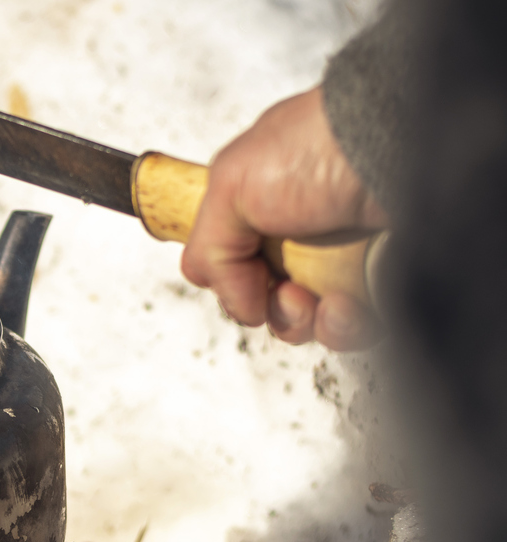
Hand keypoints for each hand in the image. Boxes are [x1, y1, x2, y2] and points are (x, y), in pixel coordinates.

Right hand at [181, 87, 386, 349]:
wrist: (401, 145)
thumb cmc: (320, 146)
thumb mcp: (231, 184)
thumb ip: (209, 249)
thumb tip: (241, 306)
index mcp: (263, 202)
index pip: (235, 264)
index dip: (234, 282)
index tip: (245, 276)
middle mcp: (303, 230)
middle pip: (271, 300)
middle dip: (273, 307)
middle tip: (288, 290)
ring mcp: (345, 255)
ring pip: (312, 320)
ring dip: (305, 322)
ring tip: (319, 301)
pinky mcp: (382, 276)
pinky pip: (357, 325)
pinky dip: (345, 327)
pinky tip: (347, 306)